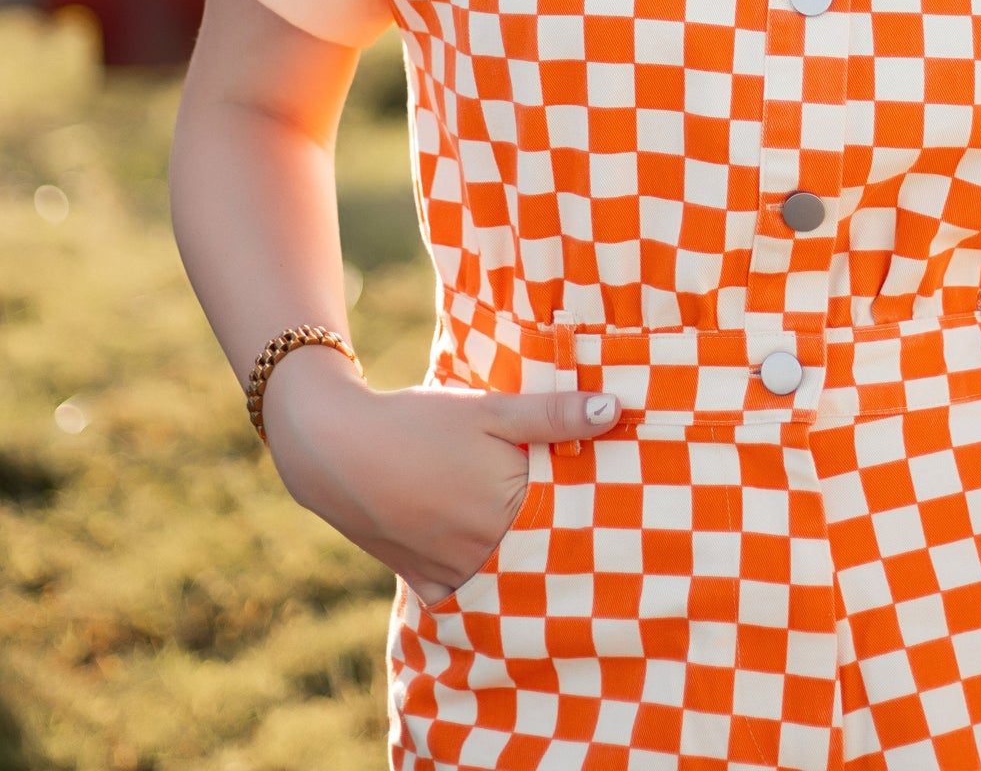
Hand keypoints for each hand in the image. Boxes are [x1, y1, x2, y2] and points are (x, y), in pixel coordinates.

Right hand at [257, 349, 620, 604]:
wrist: (334, 448)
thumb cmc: (419, 422)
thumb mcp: (490, 409)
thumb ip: (554, 415)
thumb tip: (617, 409)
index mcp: (507, 513)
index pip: (573, 523)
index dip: (597, 511)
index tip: (620, 501)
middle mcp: (482, 555)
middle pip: (540, 557)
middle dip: (566, 544)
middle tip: (598, 531)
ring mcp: (451, 574)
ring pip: (506, 581)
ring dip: (526, 566)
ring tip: (550, 543)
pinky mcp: (423, 582)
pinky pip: (466, 597)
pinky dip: (483, 586)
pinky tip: (495, 564)